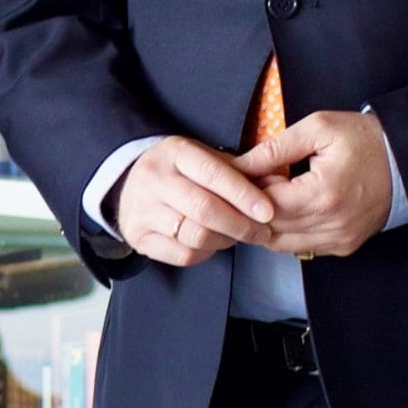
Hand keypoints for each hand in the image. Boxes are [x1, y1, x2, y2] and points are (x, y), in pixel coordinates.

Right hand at [115, 137, 280, 268]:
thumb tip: (277, 184)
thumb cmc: (180, 170)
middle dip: (241, 225)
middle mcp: (154, 179)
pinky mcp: (138, 236)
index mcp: (175, 152)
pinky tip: (213, 244)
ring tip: (237, 236)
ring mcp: (142, 209)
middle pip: (205, 210)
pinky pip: (182, 255)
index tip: (267, 212)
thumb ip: (239, 171)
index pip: (214, 175)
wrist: (130, 181)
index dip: (244, 196)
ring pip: (195, 235)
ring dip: (225, 240)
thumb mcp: (205, 158)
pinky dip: (206, 253)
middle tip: (261, 232)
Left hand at [239, 109, 394, 258]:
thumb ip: (274, 149)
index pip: (265, 206)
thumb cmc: (364, 140)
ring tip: (271, 195)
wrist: (407, 160)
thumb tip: (240, 165)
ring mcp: (339, 240)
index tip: (246, 172)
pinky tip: (291, 208)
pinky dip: (288, 232)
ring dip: (268, 223)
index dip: (249, 190)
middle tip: (254, 183)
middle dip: (254, 208)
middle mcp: (331, 226)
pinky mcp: (344, 247)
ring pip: (281, 245)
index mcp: (323, 195)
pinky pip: (301, 248)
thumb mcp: (318, 129)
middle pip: (269, 229)